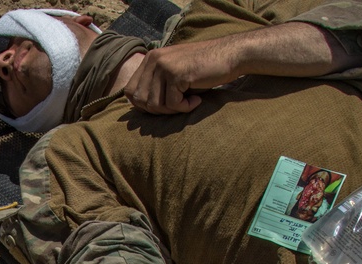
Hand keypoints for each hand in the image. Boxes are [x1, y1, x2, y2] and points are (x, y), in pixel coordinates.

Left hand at [123, 40, 237, 113]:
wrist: (231, 55)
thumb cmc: (203, 69)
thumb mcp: (173, 74)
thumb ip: (155, 85)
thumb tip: (137, 109)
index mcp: (150, 59)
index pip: (130, 91)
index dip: (143, 106)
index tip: (163, 106)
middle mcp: (154, 59)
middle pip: (140, 100)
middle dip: (157, 110)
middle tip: (177, 106)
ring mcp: (164, 65)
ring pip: (155, 104)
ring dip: (173, 110)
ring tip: (188, 102)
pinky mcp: (177, 74)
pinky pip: (172, 104)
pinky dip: (185, 108)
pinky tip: (197, 100)